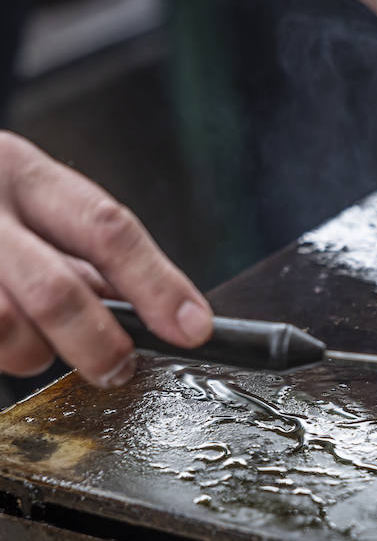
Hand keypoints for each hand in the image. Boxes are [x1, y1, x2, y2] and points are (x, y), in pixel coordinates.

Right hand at [0, 133, 211, 385]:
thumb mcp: (29, 201)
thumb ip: (84, 251)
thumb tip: (161, 308)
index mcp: (21, 172)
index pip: (106, 228)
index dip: (157, 284)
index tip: (193, 328)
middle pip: (55, 291)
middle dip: (98, 343)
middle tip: (117, 368)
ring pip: (4, 329)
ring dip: (30, 353)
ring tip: (30, 340)